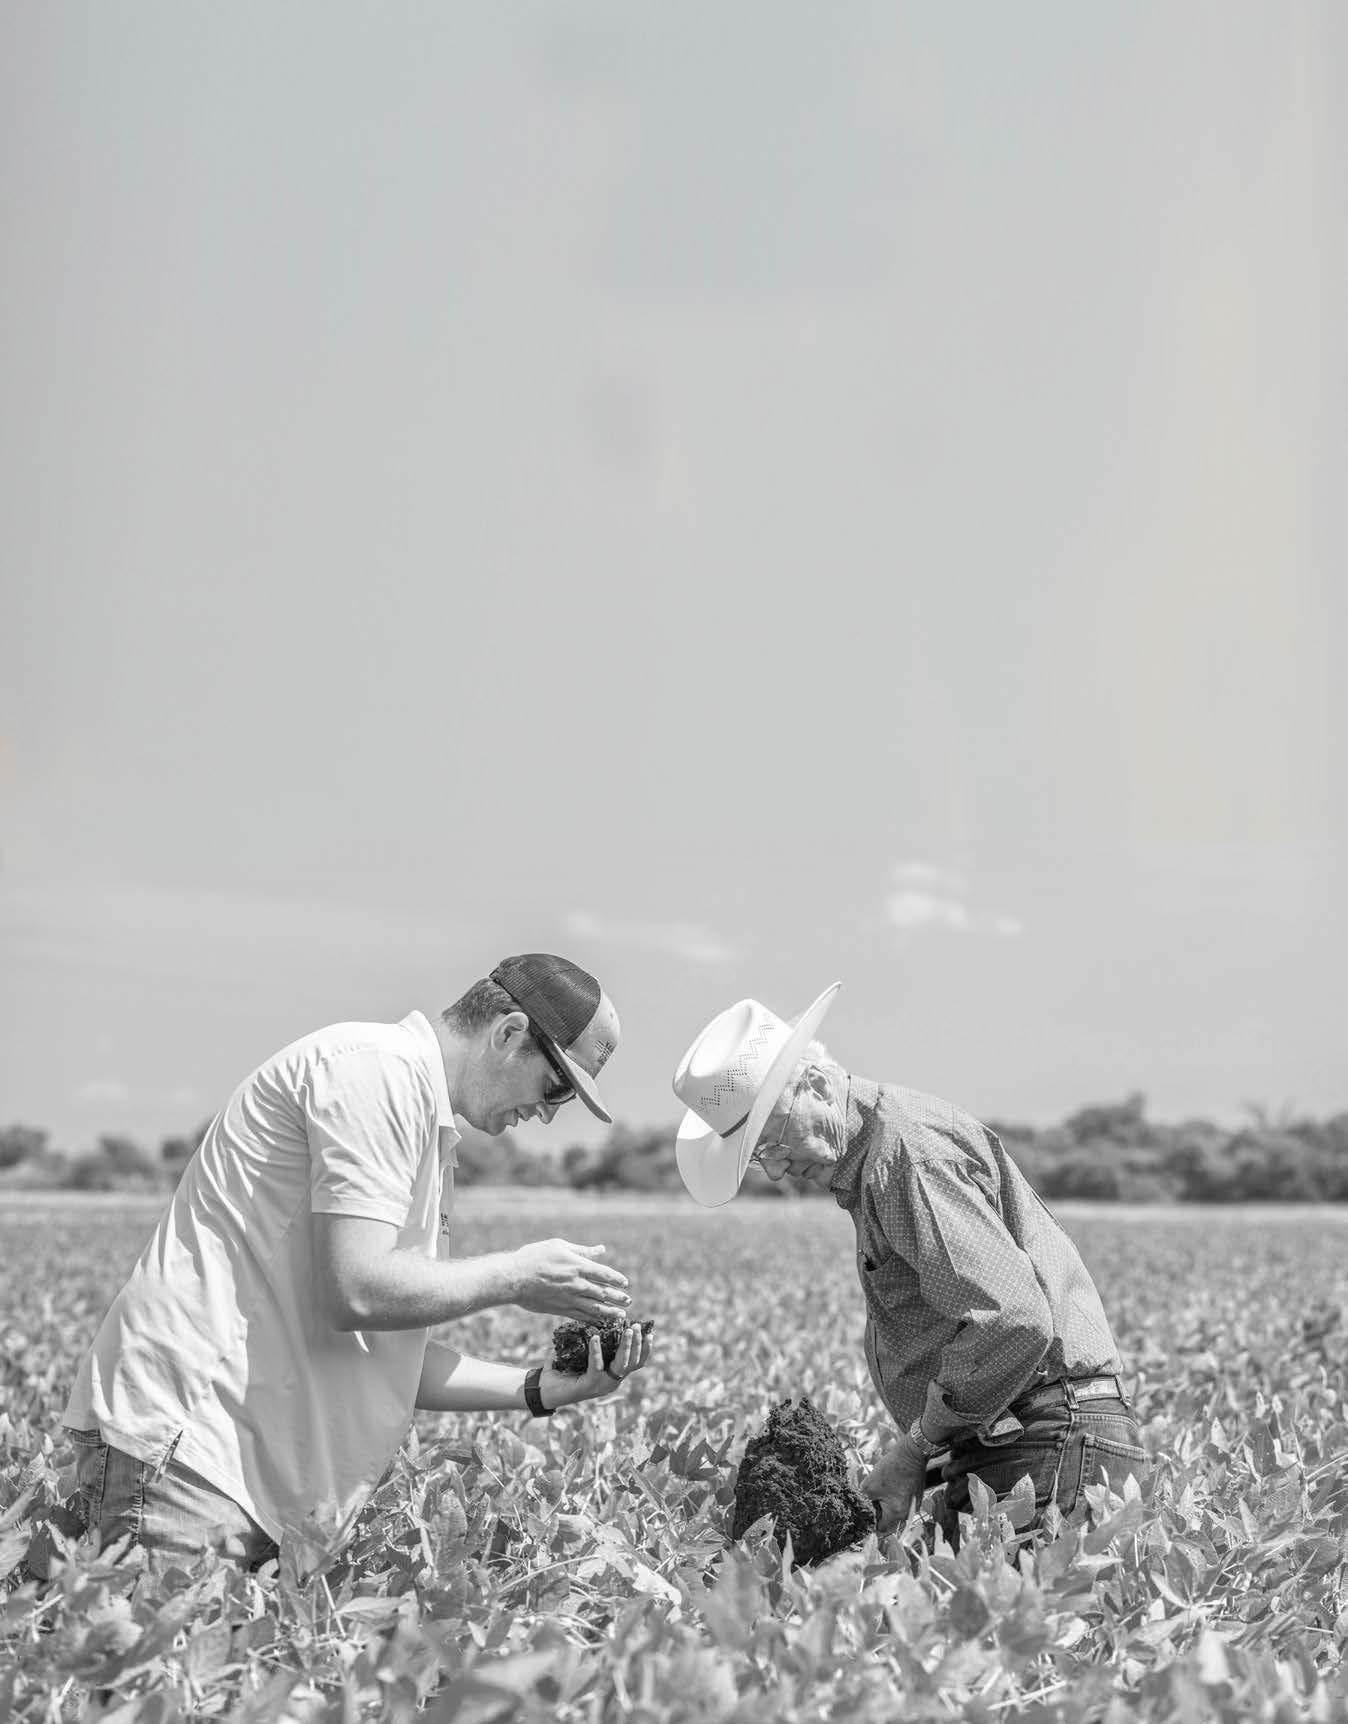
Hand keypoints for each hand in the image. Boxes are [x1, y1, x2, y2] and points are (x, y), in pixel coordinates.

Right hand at [510, 1238, 629, 1322]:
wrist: (514, 1278)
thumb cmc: (534, 1256)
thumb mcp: (559, 1246)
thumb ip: (582, 1250)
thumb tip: (601, 1250)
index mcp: (578, 1266)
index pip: (604, 1274)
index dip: (617, 1279)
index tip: (625, 1283)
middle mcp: (577, 1284)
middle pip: (603, 1293)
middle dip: (618, 1298)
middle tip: (628, 1302)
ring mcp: (569, 1299)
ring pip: (595, 1308)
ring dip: (610, 1313)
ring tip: (621, 1316)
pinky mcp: (560, 1309)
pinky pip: (581, 1316)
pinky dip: (593, 1320)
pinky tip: (600, 1323)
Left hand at [538, 1323, 652, 1410]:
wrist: (542, 1389)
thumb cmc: (561, 1369)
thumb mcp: (580, 1351)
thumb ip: (590, 1336)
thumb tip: (595, 1315)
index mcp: (612, 1374)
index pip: (635, 1363)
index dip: (645, 1349)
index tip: (650, 1333)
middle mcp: (611, 1382)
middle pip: (632, 1363)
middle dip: (638, 1344)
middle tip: (638, 1327)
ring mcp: (601, 1386)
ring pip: (621, 1365)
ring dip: (625, 1346)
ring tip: (627, 1330)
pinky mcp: (588, 1387)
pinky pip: (596, 1367)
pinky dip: (596, 1351)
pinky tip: (595, 1338)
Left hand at [861, 1434, 930, 1533]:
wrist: (912, 1454)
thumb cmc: (892, 1469)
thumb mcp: (870, 1485)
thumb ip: (864, 1501)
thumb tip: (860, 1508)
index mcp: (897, 1514)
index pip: (881, 1528)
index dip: (871, 1521)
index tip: (866, 1510)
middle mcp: (907, 1513)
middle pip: (887, 1519)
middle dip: (878, 1509)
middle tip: (872, 1495)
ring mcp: (913, 1505)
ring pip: (894, 1509)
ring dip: (885, 1501)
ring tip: (881, 1486)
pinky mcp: (915, 1496)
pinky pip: (901, 1502)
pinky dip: (894, 1496)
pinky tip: (890, 1483)